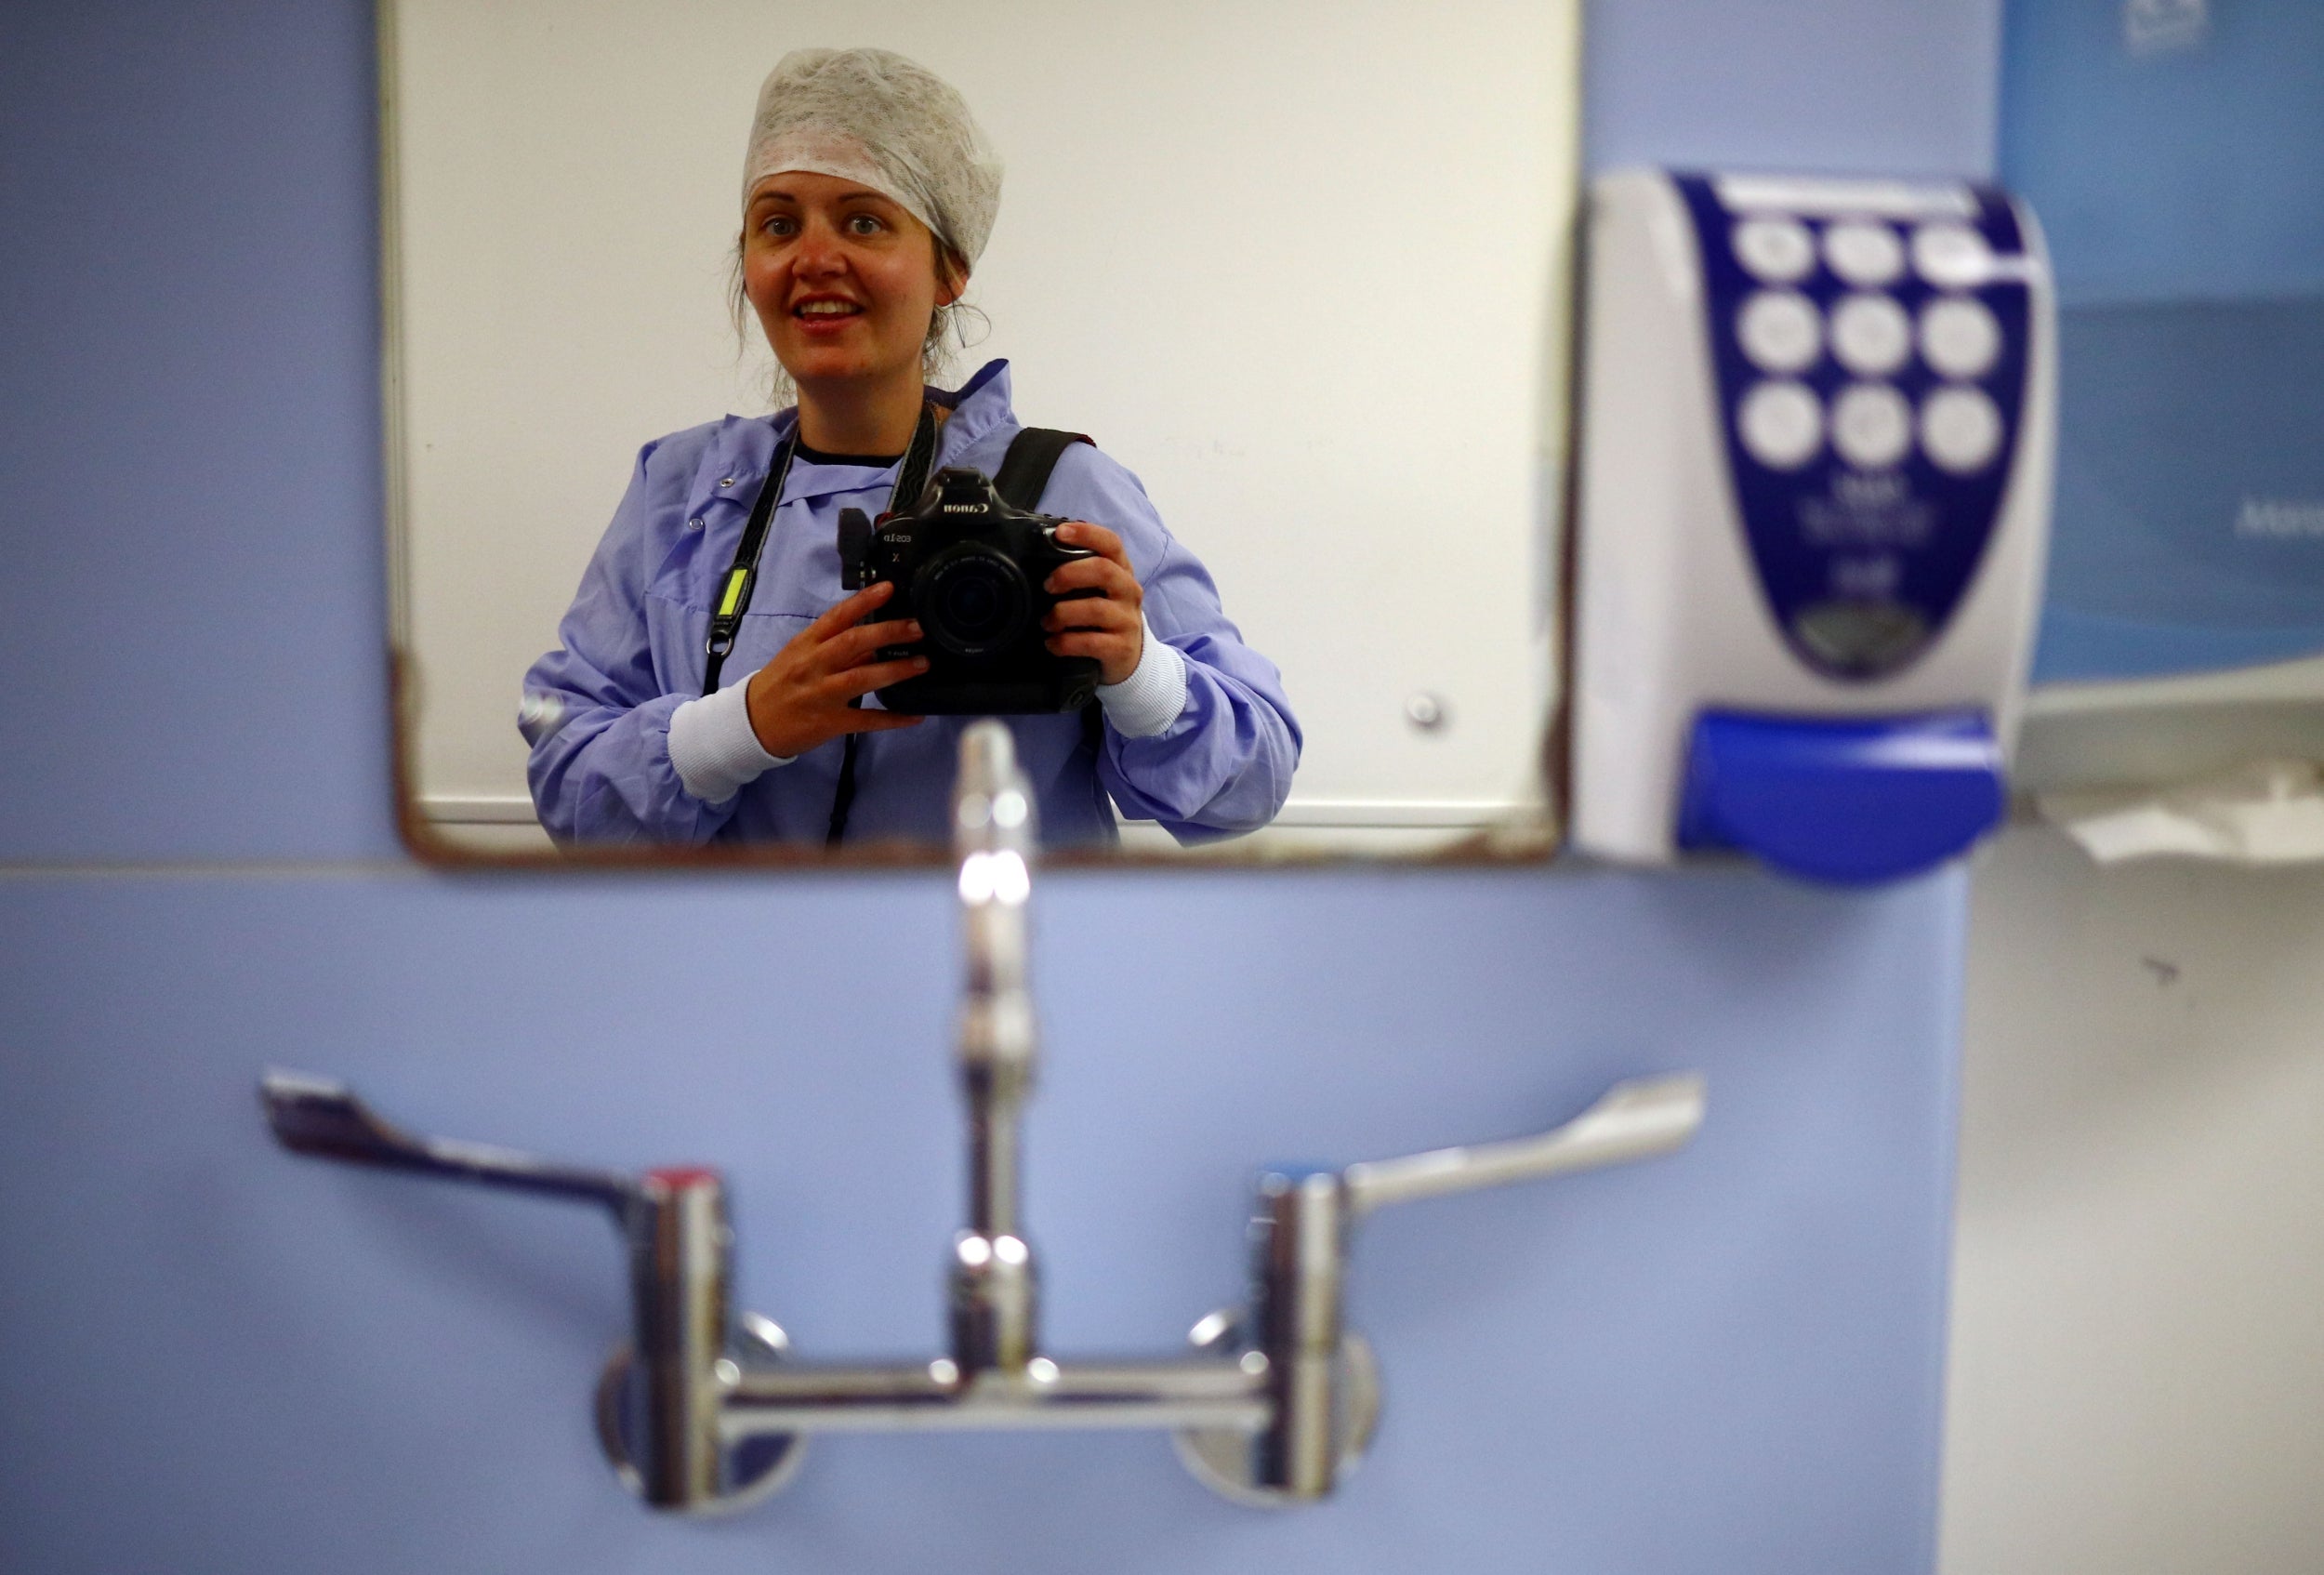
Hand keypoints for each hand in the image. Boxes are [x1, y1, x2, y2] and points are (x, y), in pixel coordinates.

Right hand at [744, 581, 927, 757]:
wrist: (752, 723)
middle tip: (917, 627)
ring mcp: (821, 695)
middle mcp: (813, 666)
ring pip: (861, 678)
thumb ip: (835, 647)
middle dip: (888, 632)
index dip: (863, 601)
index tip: (888, 588)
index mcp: (806, 645)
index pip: (836, 617)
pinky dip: (892, 718)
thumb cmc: (779, 684)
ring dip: (895, 670)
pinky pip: (865, 720)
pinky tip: (914, 716)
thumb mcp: (799, 657)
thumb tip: (876, 637)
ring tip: (922, 663)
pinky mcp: (829, 723)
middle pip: (853, 643)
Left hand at [1042, 521, 1143, 685]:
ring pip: (1095, 608)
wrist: (1129, 658)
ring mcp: (1127, 620)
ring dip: (1062, 614)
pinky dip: (1065, 642)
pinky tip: (1053, 643)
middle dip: (1069, 574)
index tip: (1059, 533)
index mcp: (1122, 571)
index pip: (1111, 543)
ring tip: (1047, 622)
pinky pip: (1090, 642)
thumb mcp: (1098, 590)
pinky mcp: (1122, 648)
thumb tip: (1039, 556)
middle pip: (1104, 570)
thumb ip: (1079, 572)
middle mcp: (1129, 591)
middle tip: (1048, 585)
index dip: (1087, 534)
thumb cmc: (1104, 616)